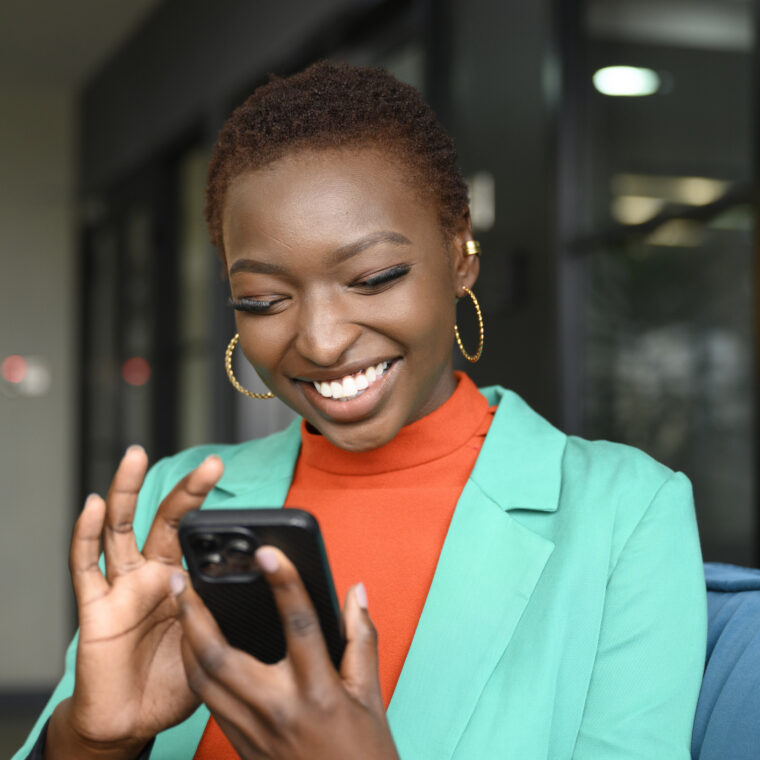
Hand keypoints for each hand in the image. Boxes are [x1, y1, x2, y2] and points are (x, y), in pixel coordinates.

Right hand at [45, 446, 223, 759]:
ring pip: (120, 528)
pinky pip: (85, 566)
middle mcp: (152, 574)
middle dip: (188, 491)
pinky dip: (84, 534)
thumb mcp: (212, 646)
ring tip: (135, 455)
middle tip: (213, 465)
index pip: (200, 537)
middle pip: (167, 521)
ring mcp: (122, 586)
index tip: (252, 505)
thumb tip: (263, 595)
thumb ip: (226, 618)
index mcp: (183, 581)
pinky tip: (91, 505)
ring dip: (125, 490)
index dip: (218, 516)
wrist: (131, 722)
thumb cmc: (173, 682)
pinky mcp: (94, 606)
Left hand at [172, 546, 399, 759]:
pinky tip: (196, 648)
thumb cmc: (364, 756)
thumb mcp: (371, 694)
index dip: (284, 584)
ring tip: (179, 606)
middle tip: (180, 578)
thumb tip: (355, 592)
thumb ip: (361, 638)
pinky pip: (209, 703)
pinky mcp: (242, 747)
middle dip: (195, 614)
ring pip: (203, 681)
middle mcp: (280, 710)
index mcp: (319, 691)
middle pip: (222, 657)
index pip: (299, 625)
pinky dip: (198, 670)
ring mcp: (254, 733)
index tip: (268, 553)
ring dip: (186, 640)